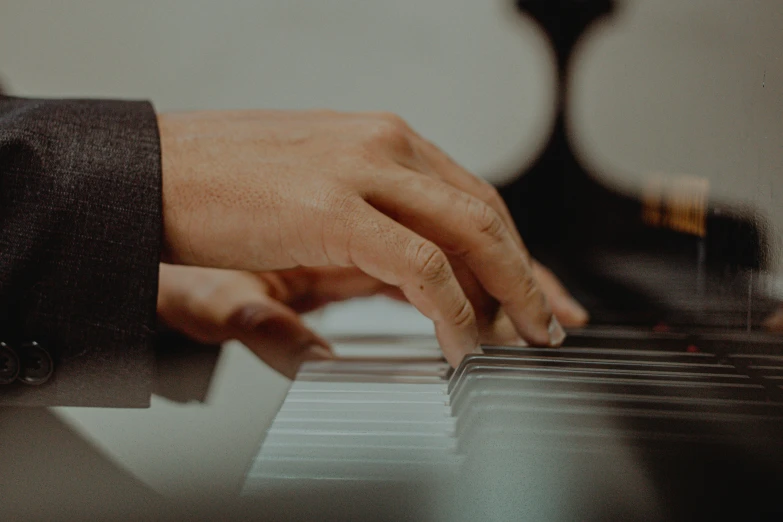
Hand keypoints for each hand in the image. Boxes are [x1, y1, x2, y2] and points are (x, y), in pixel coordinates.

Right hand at [158, 110, 583, 364]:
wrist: (147, 177)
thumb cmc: (221, 193)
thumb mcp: (313, 219)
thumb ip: (372, 246)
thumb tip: (425, 286)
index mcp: (380, 143)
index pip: (471, 195)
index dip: (512, 248)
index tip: (537, 290)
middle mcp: (383, 146)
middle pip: (484, 212)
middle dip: (527, 273)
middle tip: (550, 321)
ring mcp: (362, 171)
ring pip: (469, 232)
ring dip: (507, 291)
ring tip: (524, 338)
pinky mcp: (335, 209)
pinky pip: (421, 266)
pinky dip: (454, 309)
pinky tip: (466, 343)